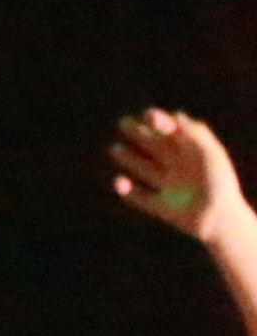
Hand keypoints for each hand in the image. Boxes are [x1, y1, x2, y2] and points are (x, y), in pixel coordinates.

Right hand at [110, 110, 249, 245]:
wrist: (220, 219)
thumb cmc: (220, 183)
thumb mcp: (211, 153)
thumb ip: (195, 134)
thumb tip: (175, 115)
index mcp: (192, 153)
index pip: (171, 131)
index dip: (159, 121)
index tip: (149, 116)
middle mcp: (178, 166)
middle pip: (153, 145)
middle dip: (138, 134)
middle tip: (124, 123)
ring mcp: (168, 186)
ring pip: (143, 168)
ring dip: (127, 158)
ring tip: (115, 149)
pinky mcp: (160, 206)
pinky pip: (138, 197)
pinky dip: (126, 191)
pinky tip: (120, 182)